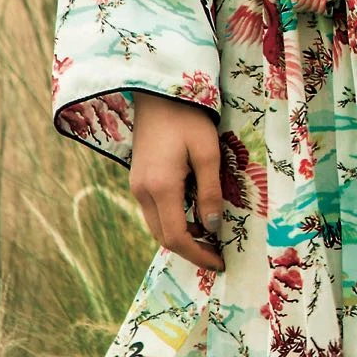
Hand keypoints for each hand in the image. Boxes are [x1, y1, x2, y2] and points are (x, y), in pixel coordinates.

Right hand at [128, 90, 225, 271]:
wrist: (158, 94)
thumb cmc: (188, 119)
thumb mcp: (208, 154)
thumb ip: (210, 193)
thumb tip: (213, 228)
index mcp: (161, 187)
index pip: (176, 237)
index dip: (198, 254)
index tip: (220, 262)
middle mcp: (142, 191)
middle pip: (164, 236)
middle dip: (191, 249)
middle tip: (218, 252)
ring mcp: (136, 186)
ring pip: (157, 226)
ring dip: (182, 236)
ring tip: (210, 236)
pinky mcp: (137, 179)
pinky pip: (154, 212)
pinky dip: (173, 221)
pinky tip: (194, 216)